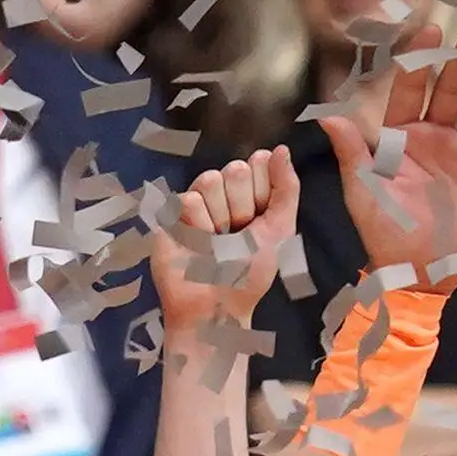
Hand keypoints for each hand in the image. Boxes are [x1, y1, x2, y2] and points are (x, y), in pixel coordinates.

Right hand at [151, 145, 300, 348]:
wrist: (215, 306)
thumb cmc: (249, 275)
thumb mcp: (281, 230)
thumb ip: (286, 188)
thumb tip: (282, 149)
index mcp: (252, 195)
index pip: (260, 162)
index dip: (263, 190)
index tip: (261, 219)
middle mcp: (224, 195)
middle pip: (235, 169)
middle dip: (241, 206)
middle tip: (237, 235)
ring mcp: (197, 203)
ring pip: (209, 179)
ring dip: (218, 218)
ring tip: (215, 242)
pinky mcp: (170, 214)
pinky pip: (187, 199)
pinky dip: (197, 226)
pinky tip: (197, 244)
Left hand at [319, 22, 456, 281]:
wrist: (417, 274)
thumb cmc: (383, 232)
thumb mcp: (364, 192)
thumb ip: (352, 153)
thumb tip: (325, 116)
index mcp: (400, 139)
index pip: (409, 92)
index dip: (420, 62)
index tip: (430, 29)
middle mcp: (435, 140)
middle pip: (451, 93)